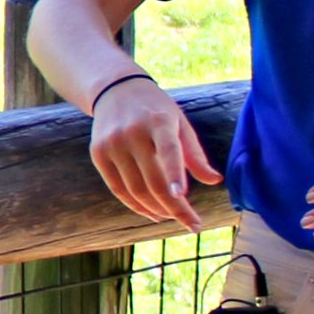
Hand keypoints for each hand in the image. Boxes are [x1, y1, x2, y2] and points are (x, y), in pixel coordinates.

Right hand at [85, 74, 219, 233]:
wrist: (115, 90)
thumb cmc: (156, 110)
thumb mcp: (180, 123)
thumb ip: (195, 154)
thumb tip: (215, 181)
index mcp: (158, 121)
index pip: (167, 150)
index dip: (174, 173)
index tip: (181, 196)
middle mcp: (131, 132)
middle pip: (152, 180)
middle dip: (173, 206)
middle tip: (191, 223)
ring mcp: (111, 144)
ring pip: (135, 189)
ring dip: (156, 209)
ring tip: (173, 218)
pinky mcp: (98, 154)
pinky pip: (118, 189)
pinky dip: (136, 205)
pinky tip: (152, 212)